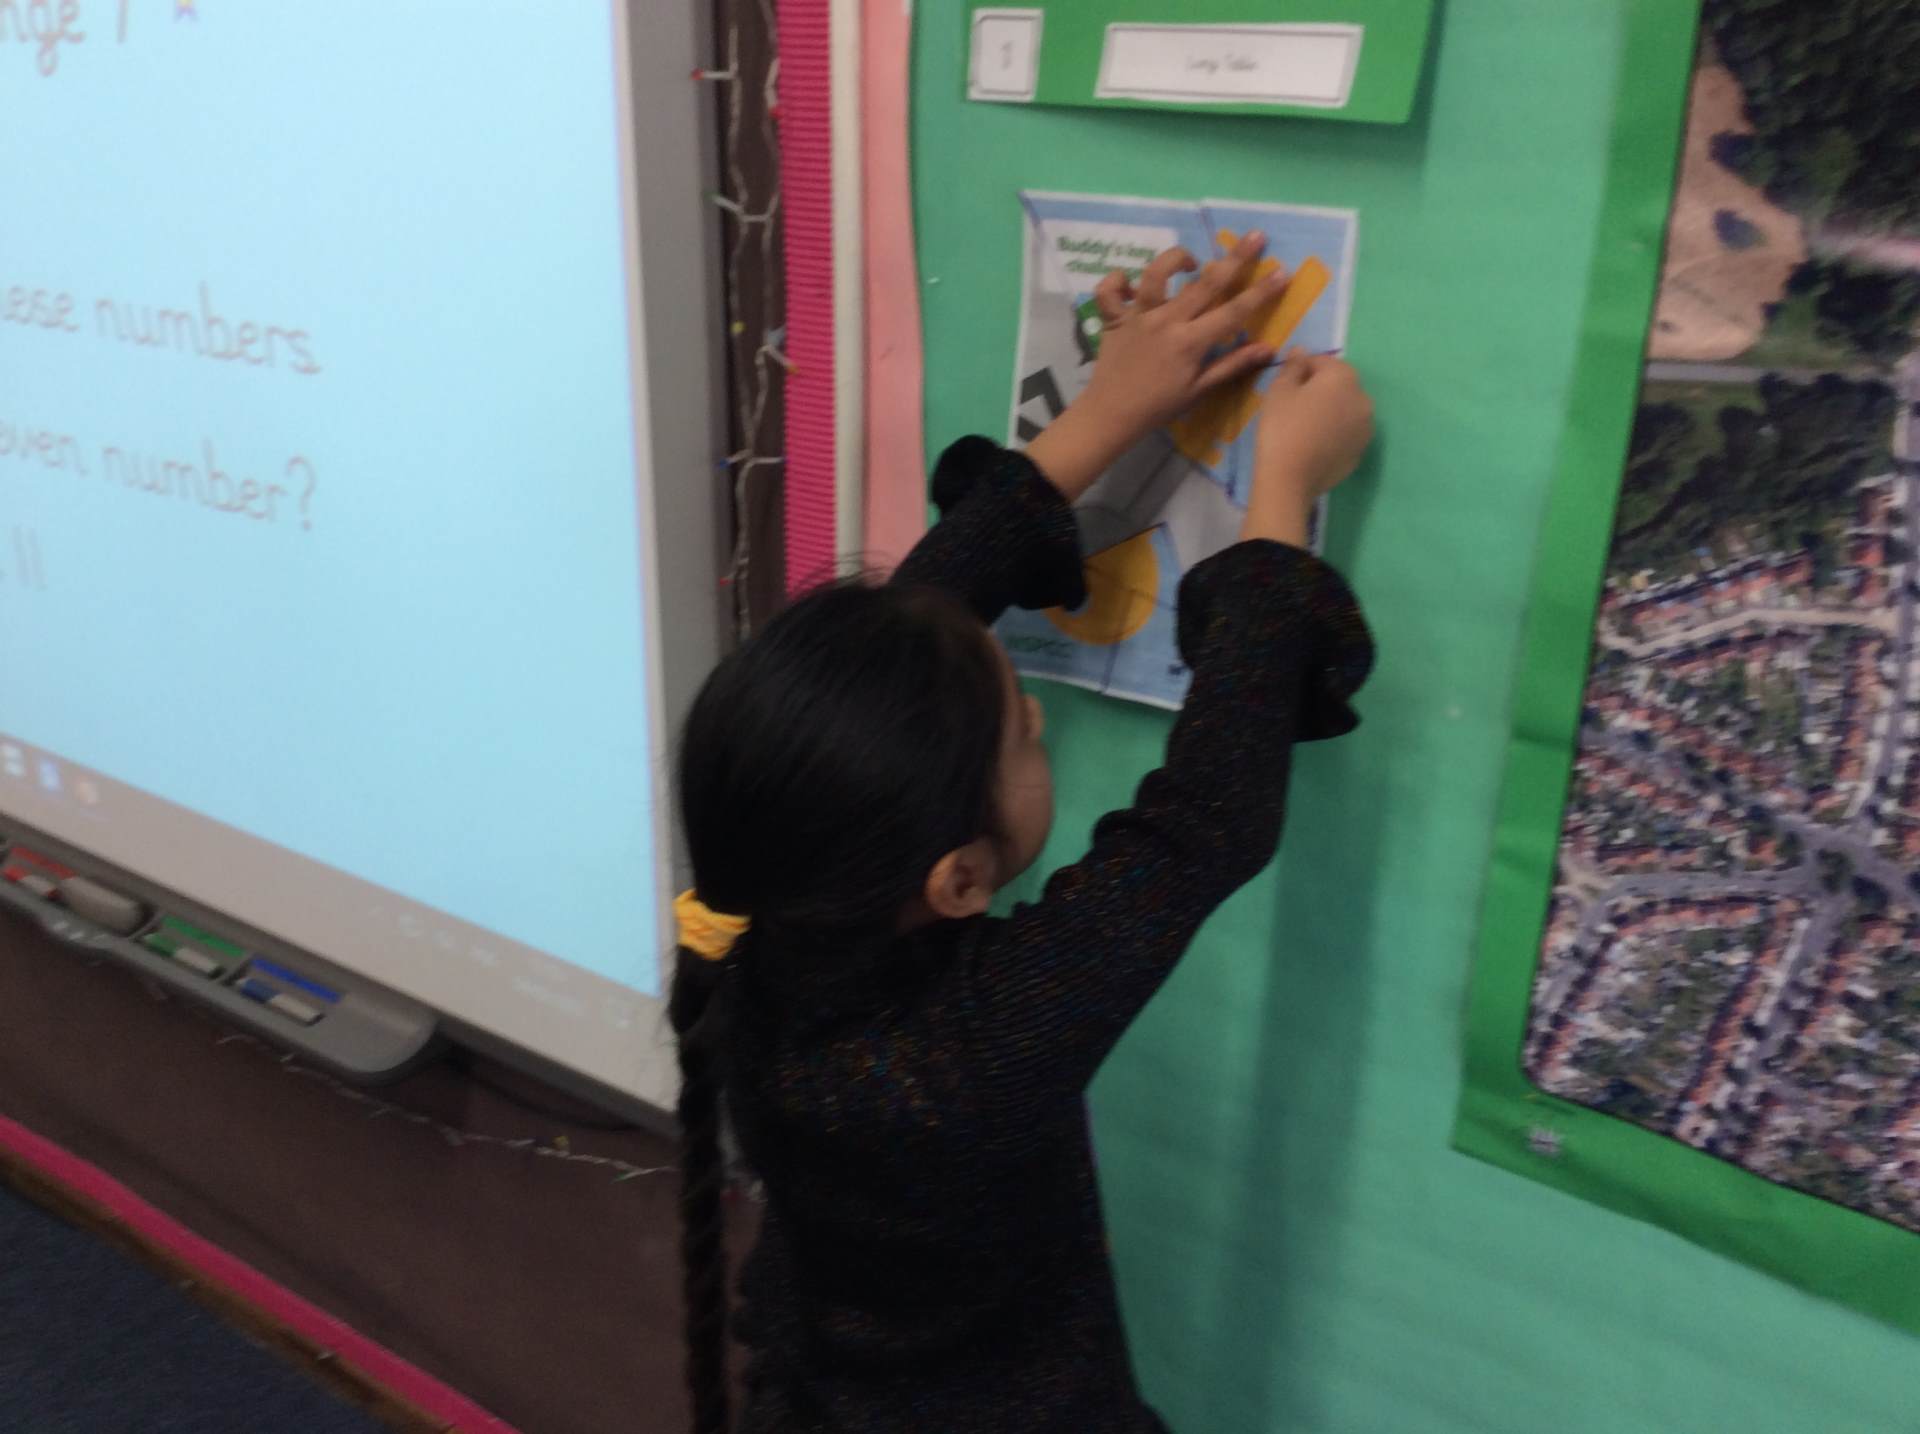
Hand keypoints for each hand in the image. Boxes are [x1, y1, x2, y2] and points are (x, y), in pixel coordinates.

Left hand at [1025, 234, 1289, 500]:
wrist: (1112, 415)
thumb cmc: (1159, 406)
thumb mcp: (1199, 390)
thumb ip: (1232, 365)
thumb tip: (1268, 348)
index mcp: (1190, 342)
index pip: (1233, 312)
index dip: (1260, 292)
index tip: (1282, 272)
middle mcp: (1166, 321)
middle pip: (1205, 283)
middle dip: (1235, 258)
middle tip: (1255, 236)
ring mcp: (1138, 316)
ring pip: (1155, 274)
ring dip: (1174, 260)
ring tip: (1189, 262)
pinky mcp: (1113, 318)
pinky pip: (1109, 290)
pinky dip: (1117, 281)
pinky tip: (1129, 283)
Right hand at [1242, 352, 1373, 546]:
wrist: (1289, 479)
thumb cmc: (1281, 428)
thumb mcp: (1279, 391)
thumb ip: (1293, 367)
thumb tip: (1301, 351)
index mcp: (1343, 377)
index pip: (1323, 362)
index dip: (1302, 370)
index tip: (1285, 387)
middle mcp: (1363, 398)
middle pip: (1339, 386)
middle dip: (1320, 390)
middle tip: (1294, 408)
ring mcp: (1366, 428)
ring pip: (1346, 410)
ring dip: (1330, 412)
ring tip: (1305, 428)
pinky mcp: (1361, 452)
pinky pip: (1347, 433)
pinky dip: (1335, 434)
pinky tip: (1314, 445)